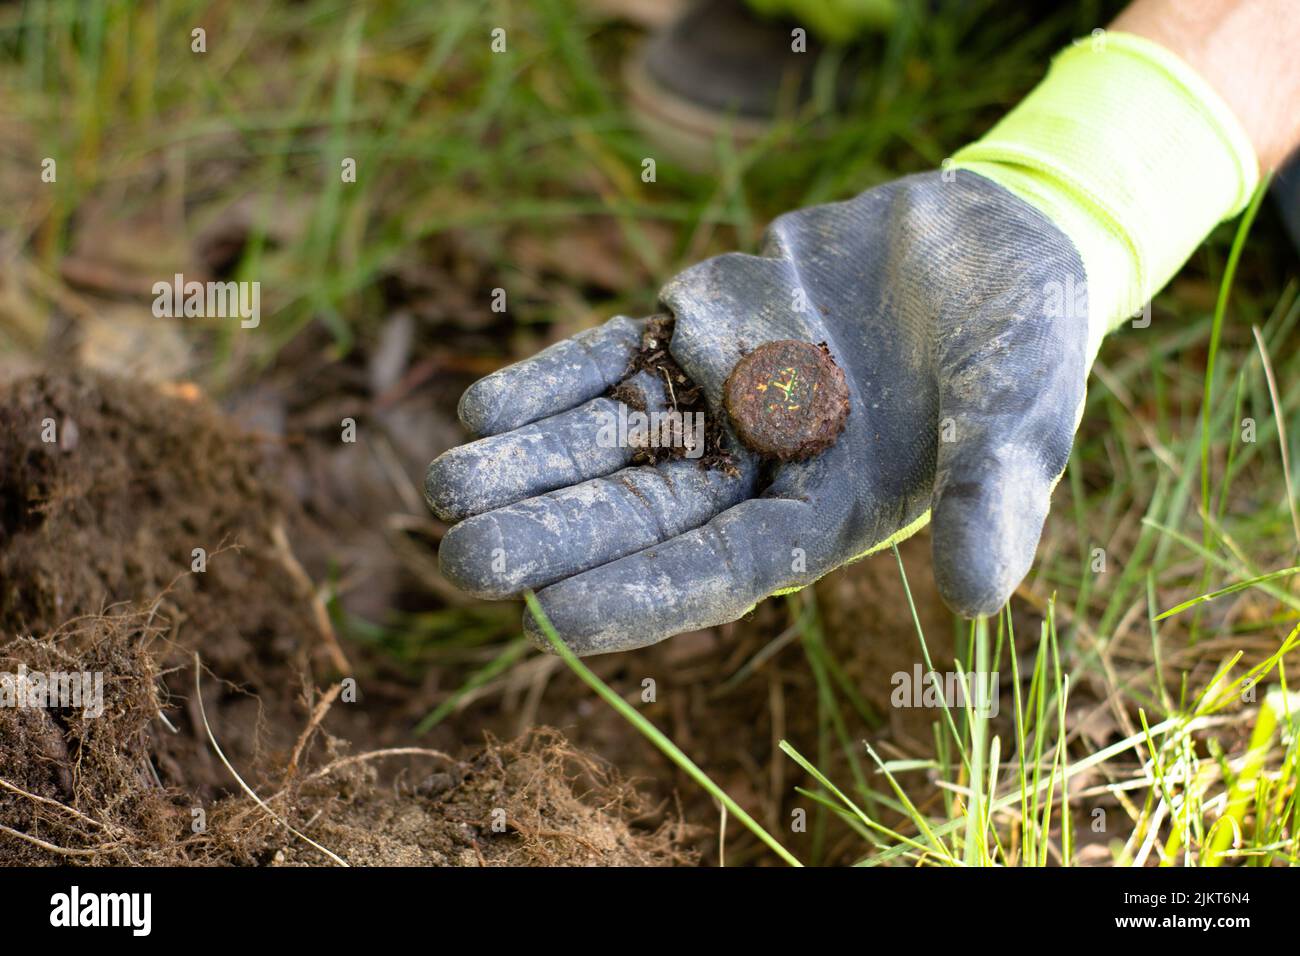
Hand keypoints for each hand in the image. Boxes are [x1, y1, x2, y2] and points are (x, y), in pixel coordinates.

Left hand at [425, 170, 1088, 654]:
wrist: (988, 240)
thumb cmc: (1021, 336)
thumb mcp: (1023, 411)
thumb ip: (995, 493)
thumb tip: (979, 599)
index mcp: (827, 512)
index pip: (723, 567)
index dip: (642, 593)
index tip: (549, 618)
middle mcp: (761, 469)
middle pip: (644, 511)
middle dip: (556, 534)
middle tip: (459, 559)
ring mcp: (720, 399)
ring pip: (613, 440)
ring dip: (532, 464)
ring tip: (443, 489)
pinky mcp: (698, 331)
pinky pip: (617, 362)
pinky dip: (557, 382)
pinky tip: (486, 410)